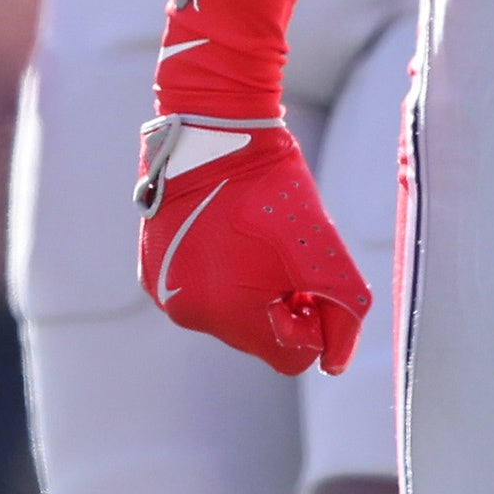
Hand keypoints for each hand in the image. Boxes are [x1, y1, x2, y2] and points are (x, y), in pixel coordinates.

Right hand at [137, 114, 368, 375]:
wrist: (211, 130)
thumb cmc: (271, 187)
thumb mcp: (321, 244)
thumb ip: (342, 306)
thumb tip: (335, 363)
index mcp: (229, 311)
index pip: (290, 357)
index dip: (313, 323)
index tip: (311, 283)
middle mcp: (189, 312)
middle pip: (256, 339)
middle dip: (279, 307)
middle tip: (285, 257)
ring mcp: (164, 293)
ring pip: (227, 318)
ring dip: (249, 293)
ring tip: (253, 243)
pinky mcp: (151, 274)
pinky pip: (198, 295)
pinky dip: (219, 277)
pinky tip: (226, 237)